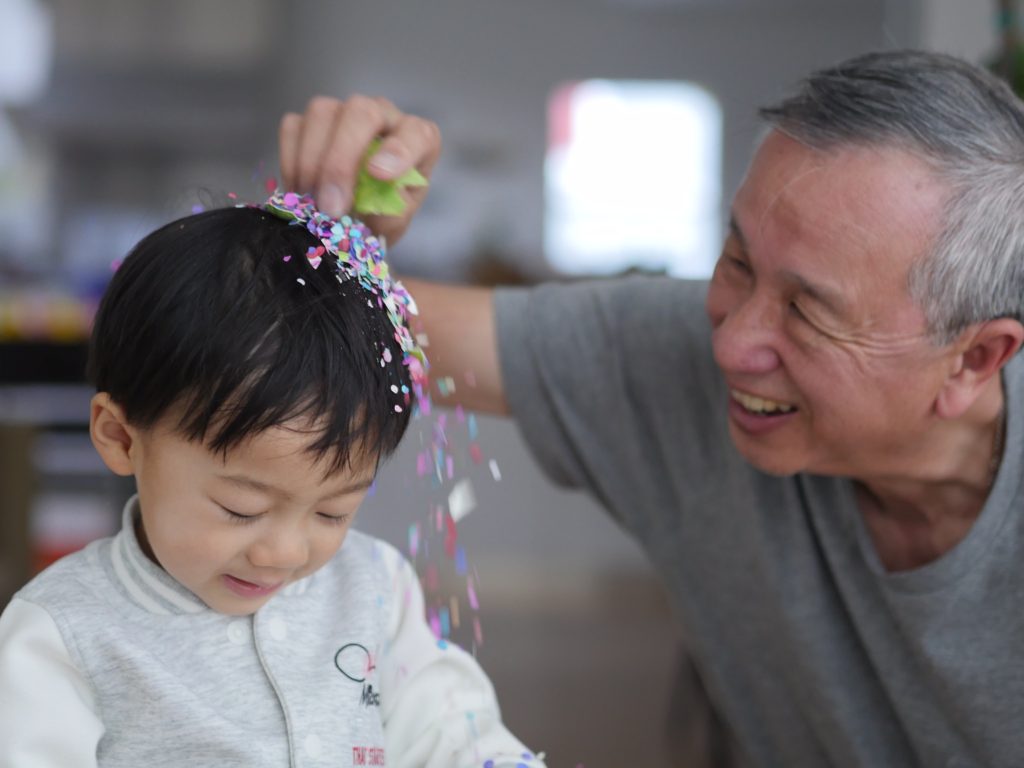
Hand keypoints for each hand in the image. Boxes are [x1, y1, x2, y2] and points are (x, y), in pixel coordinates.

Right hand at [278, 95, 440, 245]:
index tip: (379, 177)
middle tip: (331, 206)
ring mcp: (344, 113)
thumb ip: (387, 211)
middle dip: (341, 160)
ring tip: (314, 203)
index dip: (397, 151)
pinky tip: (300, 191)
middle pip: (361, 112)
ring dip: (312, 162)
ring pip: (322, 113)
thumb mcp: (394, 221)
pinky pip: (293, 127)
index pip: (415, 133)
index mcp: (417, 138)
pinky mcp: (310, 121)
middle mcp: (383, 115)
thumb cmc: (384, 214)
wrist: (358, 218)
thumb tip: (366, 203)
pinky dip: (291, 162)